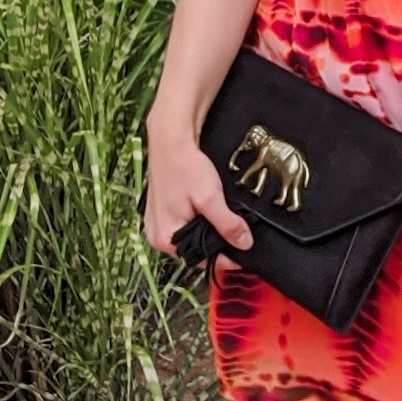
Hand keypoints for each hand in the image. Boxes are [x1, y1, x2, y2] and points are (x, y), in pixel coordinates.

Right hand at [141, 127, 250, 257]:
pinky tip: (209, 211)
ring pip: (189, 237)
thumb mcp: (210, 199)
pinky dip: (197, 221)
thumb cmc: (185, 167)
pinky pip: (182, 224)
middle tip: (238, 237)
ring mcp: (157, 222)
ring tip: (225, 222)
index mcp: (165, 238)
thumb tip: (244, 244)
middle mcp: (157, 234)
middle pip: (194, 250)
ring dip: (207, 232)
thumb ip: (227, 225)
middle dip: (216, 245)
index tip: (244, 255)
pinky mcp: (161, 210)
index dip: (225, 259)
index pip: (201, 260)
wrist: (171, 140)